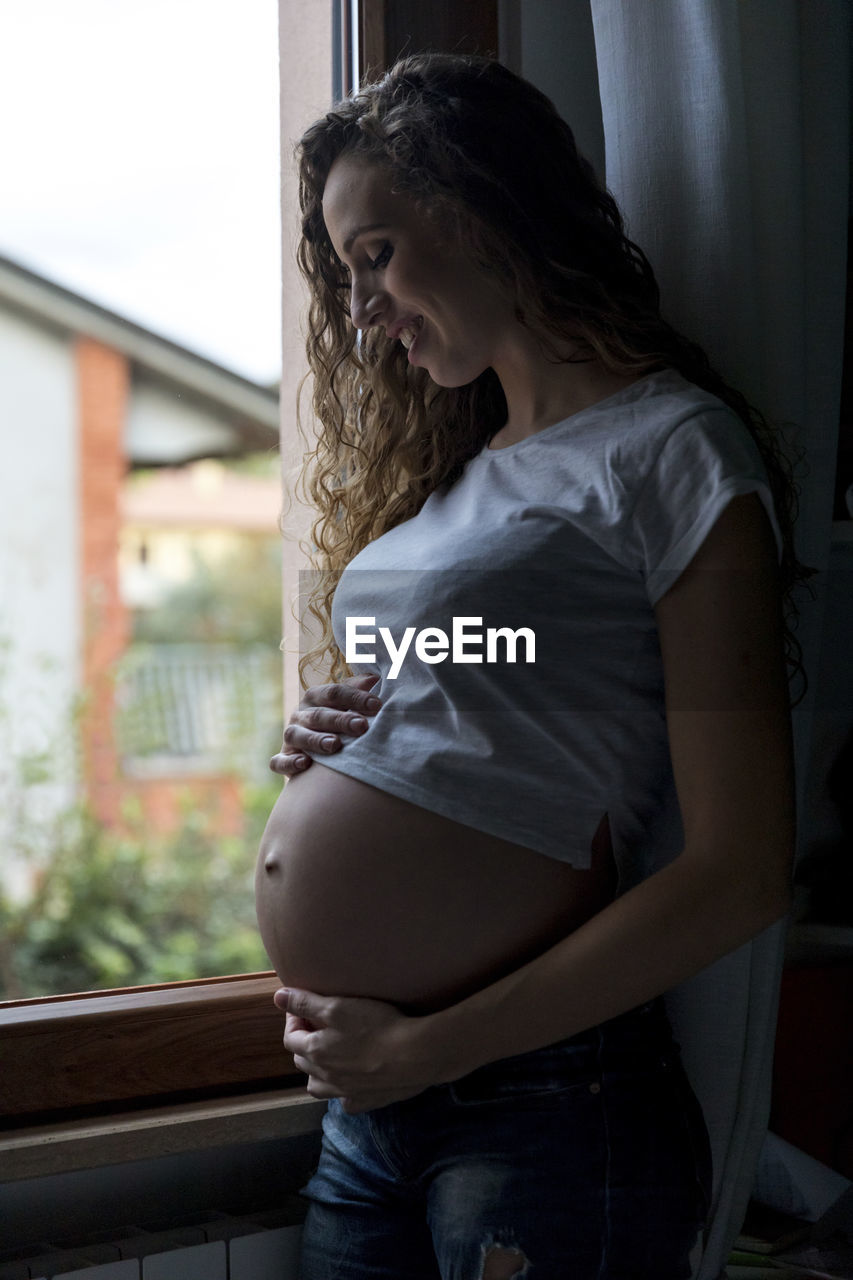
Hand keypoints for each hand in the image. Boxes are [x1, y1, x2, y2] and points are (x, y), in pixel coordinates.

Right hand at [269, 674, 381, 777]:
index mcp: (315, 697)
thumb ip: (357, 691)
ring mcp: (291, 736)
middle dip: (340, 720)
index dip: (355, 698)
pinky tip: (304, 763)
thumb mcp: (347, 704)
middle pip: (318, 714)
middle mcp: (300, 714)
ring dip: (315, 740)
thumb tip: (374, 678)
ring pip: (296, 735)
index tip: (377, 706)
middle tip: (361, 726)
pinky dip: (290, 762)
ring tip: (334, 744)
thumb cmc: (338, 720)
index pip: (334, 692)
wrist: (318, 750)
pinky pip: (279, 761)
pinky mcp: (284, 758)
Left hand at [275, 987, 444, 1112]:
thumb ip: (306, 1003)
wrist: (415, 1056)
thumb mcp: (338, 1007)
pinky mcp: (365, 1102)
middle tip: (316, 1027)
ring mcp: (344, 1093)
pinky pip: (344, 1100)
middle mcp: (325, 1076)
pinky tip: (352, 1080)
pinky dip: (342, 1090)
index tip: (301, 1008)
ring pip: (318, 1087)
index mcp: (315, 1052)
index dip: (292, 1021)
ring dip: (316, 1072)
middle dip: (304, 1043)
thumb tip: (278, 997)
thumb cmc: (376, 1026)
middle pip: (303, 1062)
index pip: (291, 1038)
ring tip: (327, 1057)